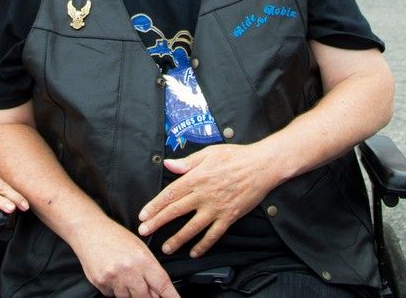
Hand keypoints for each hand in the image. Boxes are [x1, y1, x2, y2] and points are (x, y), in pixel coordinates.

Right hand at [71, 219, 178, 297]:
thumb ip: (150, 269)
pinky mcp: (100, 282)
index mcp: (142, 259)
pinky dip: (115, 289)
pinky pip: (112, 295)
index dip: (171, 296)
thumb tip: (159, 291)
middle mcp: (128, 270)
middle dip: (147, 296)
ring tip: (123, 274)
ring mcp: (113, 278)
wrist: (89, 230)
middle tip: (142, 285)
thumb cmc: (115, 236)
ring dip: (129, 292)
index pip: (162, 284)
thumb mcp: (138, 247)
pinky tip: (112, 274)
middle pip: (145, 297)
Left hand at [137, 144, 273, 257]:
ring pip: (192, 227)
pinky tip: (195, 252)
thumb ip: (187, 162)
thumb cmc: (235, 156)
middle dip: (158, 222)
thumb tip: (168, 164)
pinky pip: (214, 234)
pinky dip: (203, 245)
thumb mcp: (208, 153)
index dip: (154, 206)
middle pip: (176, 211)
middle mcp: (203, 194)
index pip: (170, 194)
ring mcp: (216, 208)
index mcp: (196, 177)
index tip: (143, 215)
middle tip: (144, 232)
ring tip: (166, 247)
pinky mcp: (229, 217)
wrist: (261, 166)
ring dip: (177, 239)